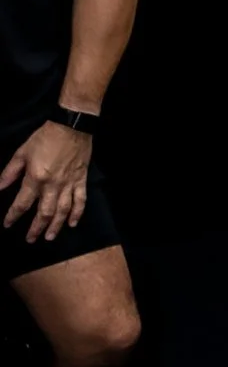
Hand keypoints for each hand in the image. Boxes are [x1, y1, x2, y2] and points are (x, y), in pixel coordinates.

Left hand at [0, 122, 93, 241]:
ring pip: (62, 210)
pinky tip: (72, 223)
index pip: (22, 203)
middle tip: (30, 239)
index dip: (13, 215)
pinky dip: (77, 213)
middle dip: (36, 228)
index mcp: (36, 178)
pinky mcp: (81, 180)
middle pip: (44, 212)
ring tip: (49, 237)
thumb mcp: (22, 152)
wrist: (72, 127)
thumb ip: (10, 172)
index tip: (7, 224)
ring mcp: (69, 184)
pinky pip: (80, 200)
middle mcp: (53, 185)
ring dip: (55, 226)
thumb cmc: (44, 138)